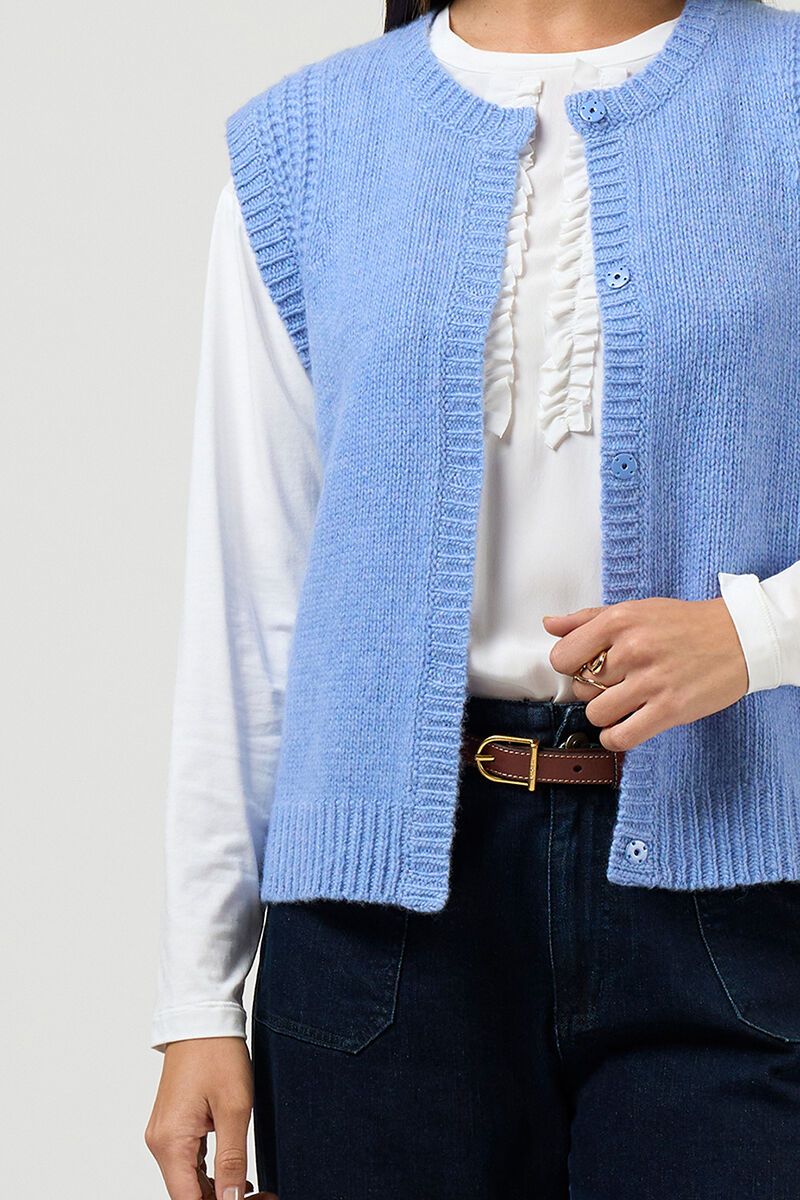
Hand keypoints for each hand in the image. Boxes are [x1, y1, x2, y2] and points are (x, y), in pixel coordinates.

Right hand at [145, 1037, 277, 1199]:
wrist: (202, 1018)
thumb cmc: (217, 1053)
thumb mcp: (235, 1108)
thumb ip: (232, 1160)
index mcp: (171, 1143)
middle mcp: (160, 1143)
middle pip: (188, 1194)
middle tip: (263, 1196)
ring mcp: (164, 1135)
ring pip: (189, 1181)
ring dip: (219, 1189)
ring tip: (256, 1190)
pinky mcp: (172, 1126)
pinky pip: (189, 1163)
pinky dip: (211, 1173)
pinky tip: (235, 1174)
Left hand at [543, 597, 748, 750]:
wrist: (740, 637)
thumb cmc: (684, 624)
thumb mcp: (634, 609)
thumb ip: (587, 619)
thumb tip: (550, 625)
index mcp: (619, 622)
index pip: (562, 658)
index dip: (570, 666)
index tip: (585, 667)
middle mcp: (632, 650)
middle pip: (580, 688)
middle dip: (593, 689)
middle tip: (616, 683)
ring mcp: (651, 681)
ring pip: (597, 714)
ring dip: (606, 714)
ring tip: (624, 703)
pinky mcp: (670, 709)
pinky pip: (622, 737)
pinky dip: (616, 738)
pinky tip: (625, 727)